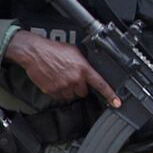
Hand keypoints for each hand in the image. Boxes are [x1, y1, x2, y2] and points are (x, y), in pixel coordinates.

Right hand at [4, 31, 119, 105]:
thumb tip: (89, 69)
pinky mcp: (53, 91)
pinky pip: (59, 97)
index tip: (117, 102)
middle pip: (83, 92)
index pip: (100, 84)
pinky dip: (58, 91)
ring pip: (71, 95)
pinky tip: (54, 80)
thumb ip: (84, 62)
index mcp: (83, 68)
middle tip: (71, 77)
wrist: (35, 52)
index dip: (110, 95)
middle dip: (79, 86)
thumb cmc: (53, 49)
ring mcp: (63, 87)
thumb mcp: (74, 51)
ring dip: (68, 89)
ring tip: (61, 77)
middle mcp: (75, 79)